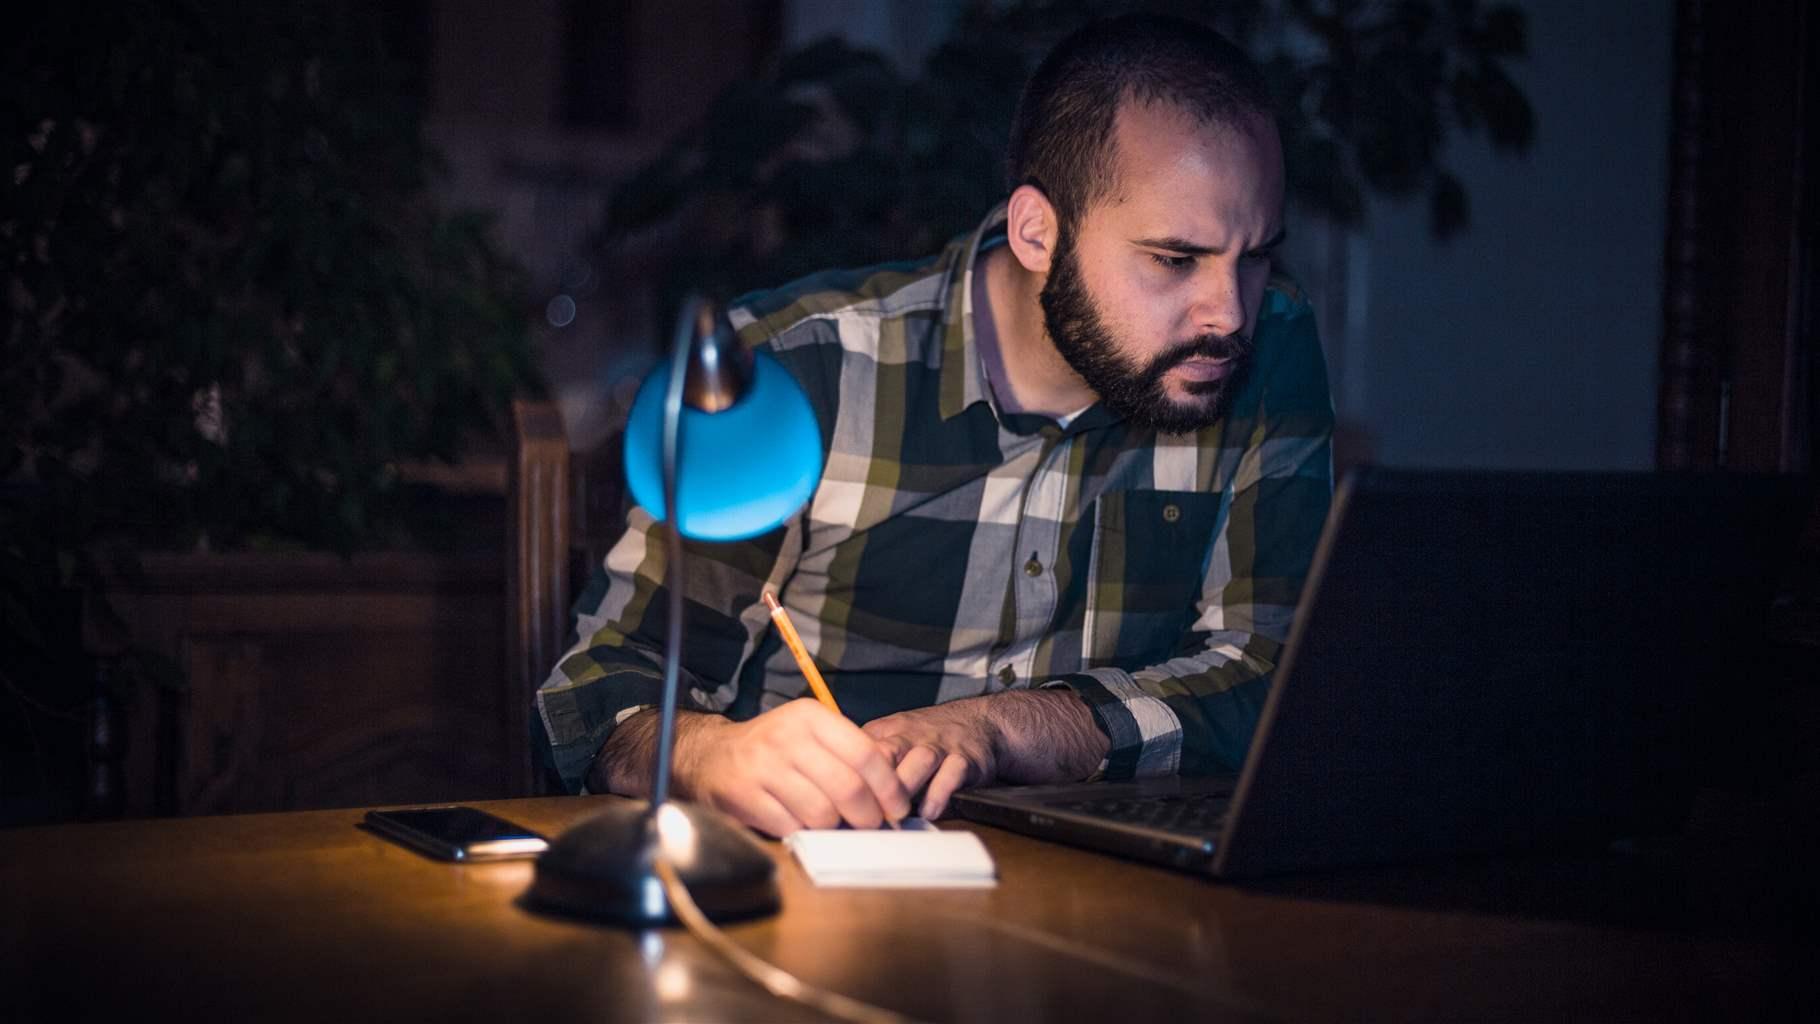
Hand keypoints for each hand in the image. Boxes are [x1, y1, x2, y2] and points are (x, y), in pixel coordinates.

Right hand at [673, 699, 911, 837]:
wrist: (710, 756)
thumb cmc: (773, 749)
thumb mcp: (809, 734)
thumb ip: (848, 754)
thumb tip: (892, 795)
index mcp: (810, 717)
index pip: (866, 754)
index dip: (890, 788)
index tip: (898, 808)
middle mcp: (786, 737)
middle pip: (848, 788)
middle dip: (867, 816)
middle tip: (870, 826)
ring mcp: (763, 767)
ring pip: (822, 813)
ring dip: (833, 827)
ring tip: (830, 823)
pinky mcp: (745, 797)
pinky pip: (792, 827)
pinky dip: (802, 832)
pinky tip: (800, 824)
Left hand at [863, 690, 1111, 818]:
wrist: (980, 723)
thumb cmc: (927, 741)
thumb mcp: (892, 741)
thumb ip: (869, 767)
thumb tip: (841, 806)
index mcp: (884, 734)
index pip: (855, 753)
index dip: (848, 780)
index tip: (839, 807)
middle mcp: (909, 737)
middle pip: (882, 756)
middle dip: (873, 786)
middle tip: (864, 815)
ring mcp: (938, 746)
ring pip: (917, 762)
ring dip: (905, 791)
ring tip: (897, 817)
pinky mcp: (965, 758)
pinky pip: (952, 774)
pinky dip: (940, 794)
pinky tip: (931, 811)